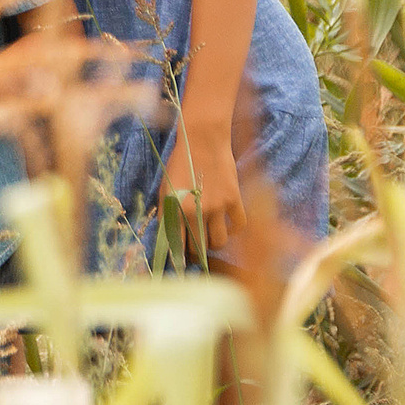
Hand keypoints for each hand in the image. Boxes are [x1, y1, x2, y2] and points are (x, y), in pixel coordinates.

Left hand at [159, 119, 245, 256]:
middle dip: (195, 254)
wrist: (203, 139)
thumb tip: (168, 236)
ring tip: (209, 238)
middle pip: (198, 247)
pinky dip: (233, 231)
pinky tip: (226, 226)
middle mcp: (197, 210)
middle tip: (194, 253)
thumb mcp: (166, 186)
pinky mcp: (235, 199)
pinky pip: (238, 226)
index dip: (177, 258)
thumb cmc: (181, 162)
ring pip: (219, 242)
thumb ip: (167, 211)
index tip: (178, 265)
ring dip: (213, 244)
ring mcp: (218, 206)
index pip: (176, 243)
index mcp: (176, 207)